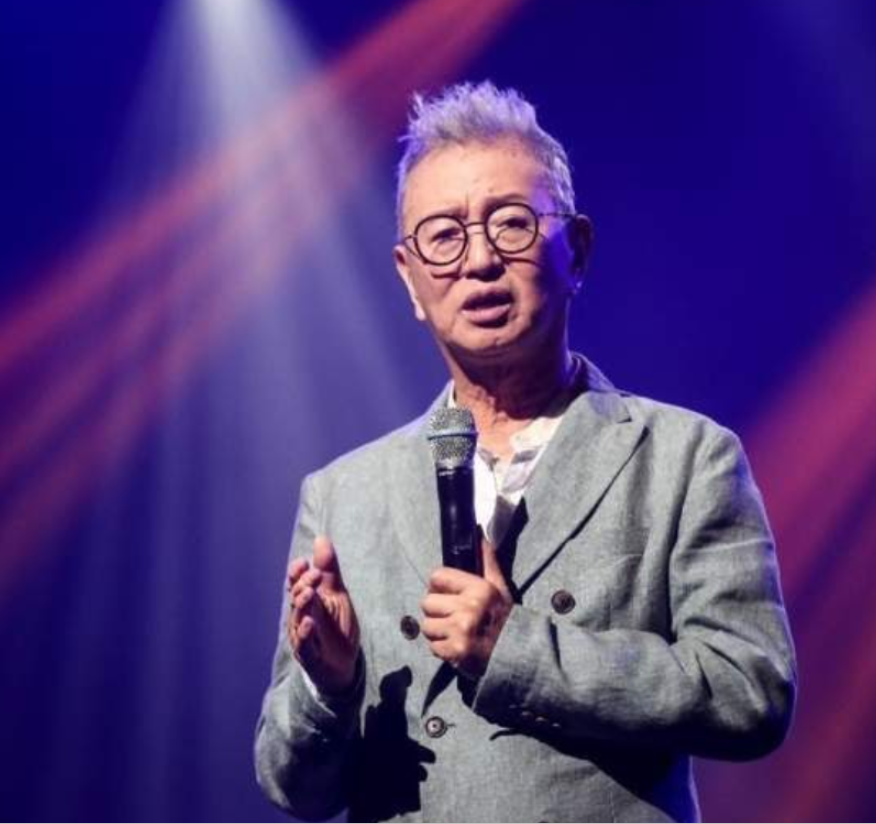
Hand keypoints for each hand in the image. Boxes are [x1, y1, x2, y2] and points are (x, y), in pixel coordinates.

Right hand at [287, 536, 360, 695]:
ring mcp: (303, 637)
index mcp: (307, 601)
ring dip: (302, 605)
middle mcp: (301, 617)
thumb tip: (321, 538)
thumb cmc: (336, 626)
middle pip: (296, 598)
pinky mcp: (310, 656)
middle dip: (302, 585)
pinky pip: (304, 645)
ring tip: (309, 593)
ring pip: (298, 619)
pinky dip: (305, 634)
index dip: (296, 573)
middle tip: (314, 575)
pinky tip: (309, 623)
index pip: (296, 583)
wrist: (343, 665)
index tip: (303, 562)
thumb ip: (328, 569)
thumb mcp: (336, 594)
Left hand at [420, 536, 512, 678]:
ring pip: (427, 626)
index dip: (439, 586)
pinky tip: (456, 646)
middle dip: (437, 611)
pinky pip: (432, 646)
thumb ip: (487, 561)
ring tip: (455, 632)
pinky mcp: (455, 652)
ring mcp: (461, 631)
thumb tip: (479, 532)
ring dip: (437, 631)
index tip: (448, 595)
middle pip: (427, 602)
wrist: (515, 656)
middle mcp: (469, 608)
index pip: (437, 577)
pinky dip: (441, 649)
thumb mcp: (499, 587)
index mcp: (479, 589)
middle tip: (453, 617)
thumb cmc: (505, 620)